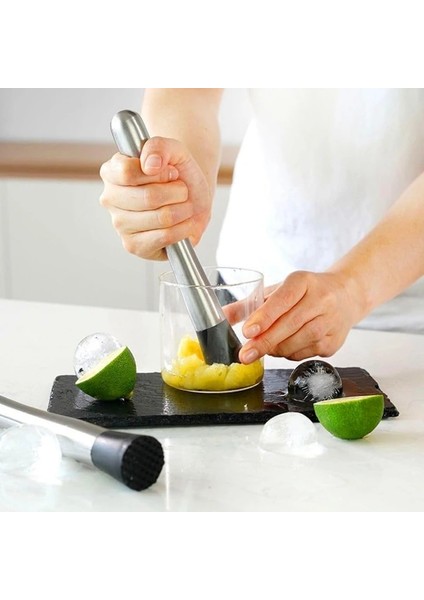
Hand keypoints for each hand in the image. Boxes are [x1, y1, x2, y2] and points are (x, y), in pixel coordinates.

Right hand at [99, 137, 211, 259]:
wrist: (193, 197)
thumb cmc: (178, 174)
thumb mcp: (175, 150)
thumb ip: (160, 147)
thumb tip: (149, 164)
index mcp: (111, 172)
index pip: (128, 172)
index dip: (159, 173)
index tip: (170, 172)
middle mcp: (110, 199)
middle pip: (149, 197)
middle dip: (177, 192)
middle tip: (181, 190)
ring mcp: (120, 225)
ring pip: (162, 217)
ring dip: (184, 209)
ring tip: (183, 206)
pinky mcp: (134, 246)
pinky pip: (166, 237)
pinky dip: (184, 229)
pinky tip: (182, 224)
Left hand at [238, 270, 361, 361]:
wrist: (345, 296)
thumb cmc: (305, 293)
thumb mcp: (278, 290)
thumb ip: (248, 304)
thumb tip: (221, 315)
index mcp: (303, 281)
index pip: (283, 300)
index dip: (264, 317)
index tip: (247, 330)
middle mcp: (321, 300)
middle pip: (289, 325)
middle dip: (263, 342)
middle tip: (245, 354)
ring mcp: (330, 322)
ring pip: (296, 343)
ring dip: (275, 349)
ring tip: (266, 346)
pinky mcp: (333, 343)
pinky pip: (303, 354)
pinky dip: (288, 354)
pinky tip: (285, 345)